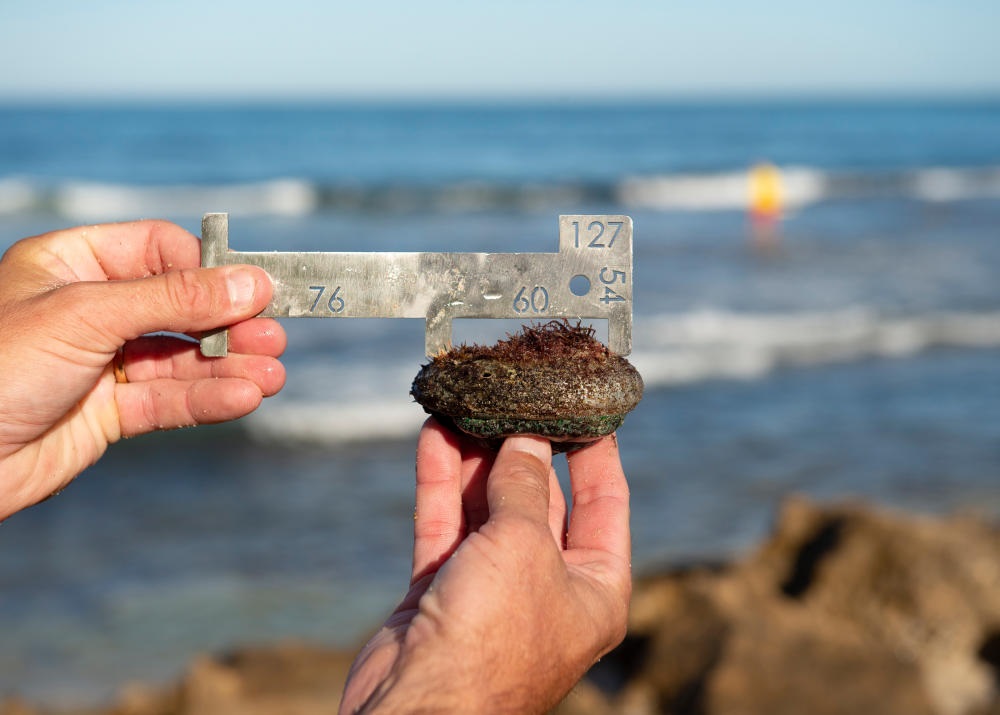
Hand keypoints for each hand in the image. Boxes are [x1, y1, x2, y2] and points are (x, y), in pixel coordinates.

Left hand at [0, 220, 285, 519]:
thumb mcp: (88, 316)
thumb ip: (174, 299)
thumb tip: (251, 282)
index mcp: (72, 264)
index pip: (161, 251)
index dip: (210, 270)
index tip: (257, 289)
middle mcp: (91, 310)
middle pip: (180, 307)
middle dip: (229, 325)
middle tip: (274, 338)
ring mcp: (102, 362)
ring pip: (181, 359)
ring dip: (229, 367)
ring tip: (272, 377)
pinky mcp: (108, 412)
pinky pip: (169, 400)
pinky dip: (208, 399)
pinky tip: (243, 398)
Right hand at [341, 420, 630, 713]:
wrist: (419, 708)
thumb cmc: (492, 636)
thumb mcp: (525, 546)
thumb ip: (526, 486)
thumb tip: (526, 440)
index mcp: (596, 587)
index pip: (606, 501)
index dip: (597, 448)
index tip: (585, 400)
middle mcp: (548, 585)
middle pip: (542, 499)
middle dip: (523, 445)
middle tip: (513, 391)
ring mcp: (494, 587)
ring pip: (487, 506)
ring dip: (476, 456)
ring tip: (468, 401)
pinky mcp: (444, 589)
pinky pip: (446, 523)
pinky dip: (441, 481)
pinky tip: (434, 434)